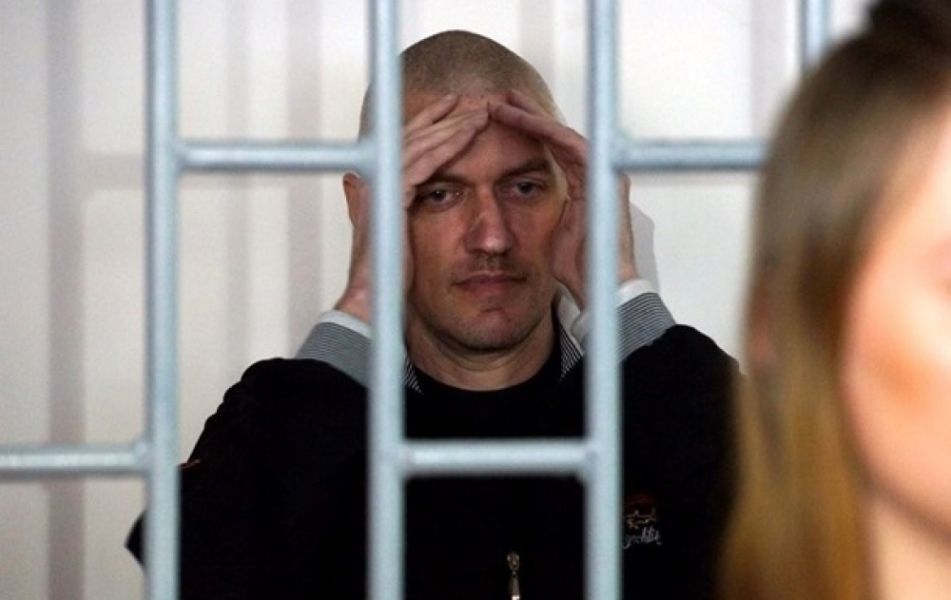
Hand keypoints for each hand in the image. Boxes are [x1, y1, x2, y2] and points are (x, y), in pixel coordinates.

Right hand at [335, 95, 489, 321]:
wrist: (372, 298)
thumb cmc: (387, 275)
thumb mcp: (396, 237)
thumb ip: (396, 213)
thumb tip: (393, 199)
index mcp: (379, 188)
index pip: (406, 146)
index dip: (429, 125)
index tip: (452, 110)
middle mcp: (377, 182)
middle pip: (413, 137)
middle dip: (444, 118)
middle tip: (471, 101)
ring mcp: (382, 187)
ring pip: (421, 144)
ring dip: (452, 126)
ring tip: (479, 112)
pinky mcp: (391, 197)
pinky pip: (424, 163)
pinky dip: (447, 145)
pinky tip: (468, 133)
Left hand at [490, 90, 635, 307]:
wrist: (602, 283)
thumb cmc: (580, 267)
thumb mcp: (552, 232)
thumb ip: (544, 212)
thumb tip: (518, 208)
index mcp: (586, 185)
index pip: (553, 149)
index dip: (528, 132)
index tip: (501, 120)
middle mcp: (597, 173)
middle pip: (558, 134)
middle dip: (528, 115)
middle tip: (500, 98)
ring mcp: (603, 171)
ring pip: (561, 132)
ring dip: (531, 116)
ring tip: (503, 103)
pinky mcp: (603, 174)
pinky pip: (569, 143)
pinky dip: (544, 129)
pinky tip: (521, 117)